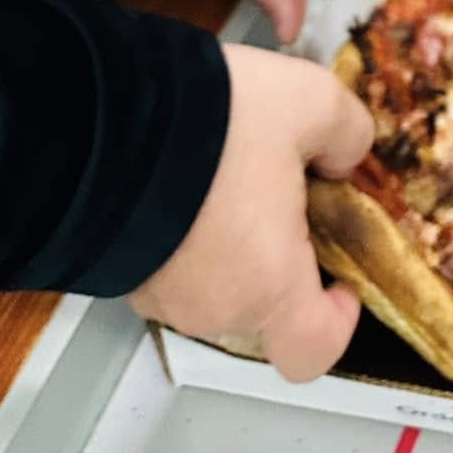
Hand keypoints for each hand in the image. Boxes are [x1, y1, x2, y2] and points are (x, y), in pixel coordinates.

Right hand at [131, 45, 371, 381]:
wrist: (105, 120)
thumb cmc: (218, 126)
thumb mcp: (311, 102)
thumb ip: (348, 134)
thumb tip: (346, 157)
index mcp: (271, 285)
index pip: (313, 351)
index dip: (336, 320)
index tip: (342, 275)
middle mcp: (213, 306)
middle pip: (265, 305)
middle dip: (284, 253)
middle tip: (287, 188)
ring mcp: (158, 294)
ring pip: (216, 280)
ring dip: (232, 238)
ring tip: (232, 167)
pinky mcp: (119, 268)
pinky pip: (172, 262)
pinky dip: (189, 230)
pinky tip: (191, 171)